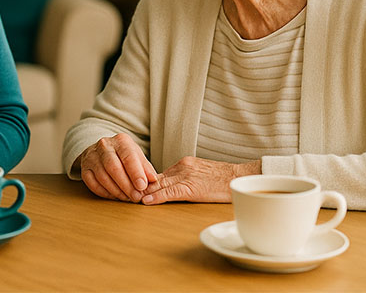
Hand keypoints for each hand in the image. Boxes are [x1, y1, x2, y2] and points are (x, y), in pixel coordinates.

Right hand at [78, 133, 157, 201]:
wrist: (103, 152)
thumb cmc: (124, 156)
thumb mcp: (138, 157)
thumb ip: (146, 168)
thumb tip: (153, 180)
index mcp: (121, 141)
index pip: (128, 156)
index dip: (135, 173)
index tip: (142, 186)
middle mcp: (104, 146)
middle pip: (113, 167)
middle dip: (126, 185)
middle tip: (136, 197)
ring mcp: (92, 157)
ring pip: (102, 176)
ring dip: (116, 191)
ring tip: (127, 198)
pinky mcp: (85, 168)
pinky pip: (92, 183)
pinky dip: (105, 193)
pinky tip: (115, 196)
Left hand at [140, 157, 260, 204]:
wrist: (241, 177)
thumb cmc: (225, 179)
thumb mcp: (202, 174)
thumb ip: (186, 178)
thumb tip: (171, 188)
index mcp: (185, 163)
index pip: (160, 174)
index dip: (145, 182)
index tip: (132, 187)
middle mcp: (182, 167)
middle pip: (156, 178)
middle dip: (139, 186)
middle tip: (123, 193)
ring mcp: (186, 176)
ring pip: (159, 185)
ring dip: (143, 192)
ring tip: (128, 198)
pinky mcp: (191, 187)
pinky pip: (169, 192)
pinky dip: (156, 197)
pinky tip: (146, 202)